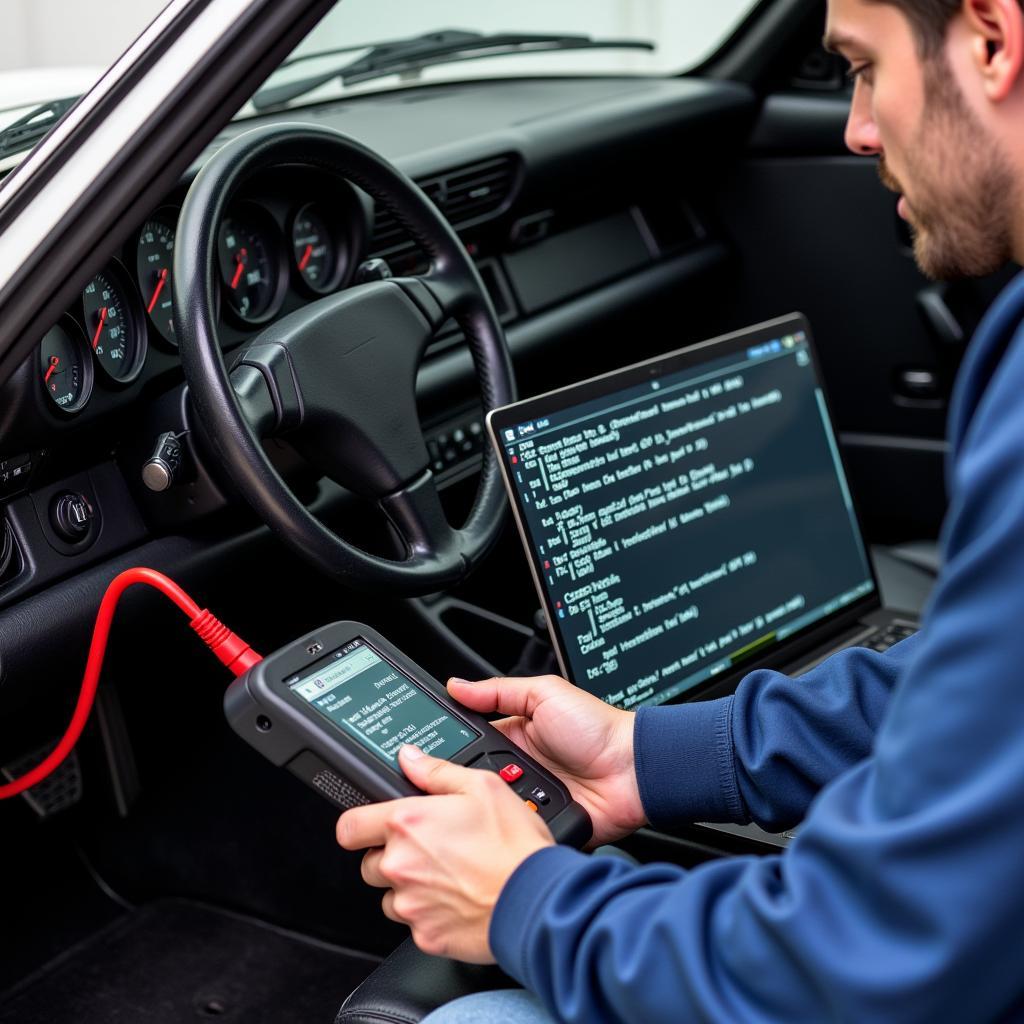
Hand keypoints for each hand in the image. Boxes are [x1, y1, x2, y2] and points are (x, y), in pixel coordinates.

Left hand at [337, 744, 552, 962]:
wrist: (536, 900)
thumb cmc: (514, 845)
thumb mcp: (483, 787)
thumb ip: (437, 771)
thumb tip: (409, 758)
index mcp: (408, 824)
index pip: (348, 828)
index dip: (358, 825)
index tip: (370, 827)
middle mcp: (400, 865)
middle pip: (370, 863)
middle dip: (392, 855)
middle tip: (429, 848)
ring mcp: (411, 904)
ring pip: (391, 896)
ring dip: (409, 886)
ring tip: (448, 874)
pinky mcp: (425, 935)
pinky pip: (414, 923)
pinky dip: (430, 913)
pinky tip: (458, 897)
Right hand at [448, 674, 644, 846]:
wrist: (633, 769)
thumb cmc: (596, 728)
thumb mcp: (545, 694)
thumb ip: (499, 691)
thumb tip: (457, 685)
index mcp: (512, 737)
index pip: (468, 744)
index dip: (451, 747)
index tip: (433, 750)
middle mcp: (515, 769)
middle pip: (474, 779)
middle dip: (472, 778)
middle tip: (478, 771)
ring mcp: (528, 799)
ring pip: (491, 807)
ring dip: (493, 801)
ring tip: (503, 790)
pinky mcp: (540, 824)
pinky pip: (516, 830)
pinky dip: (513, 825)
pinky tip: (513, 818)